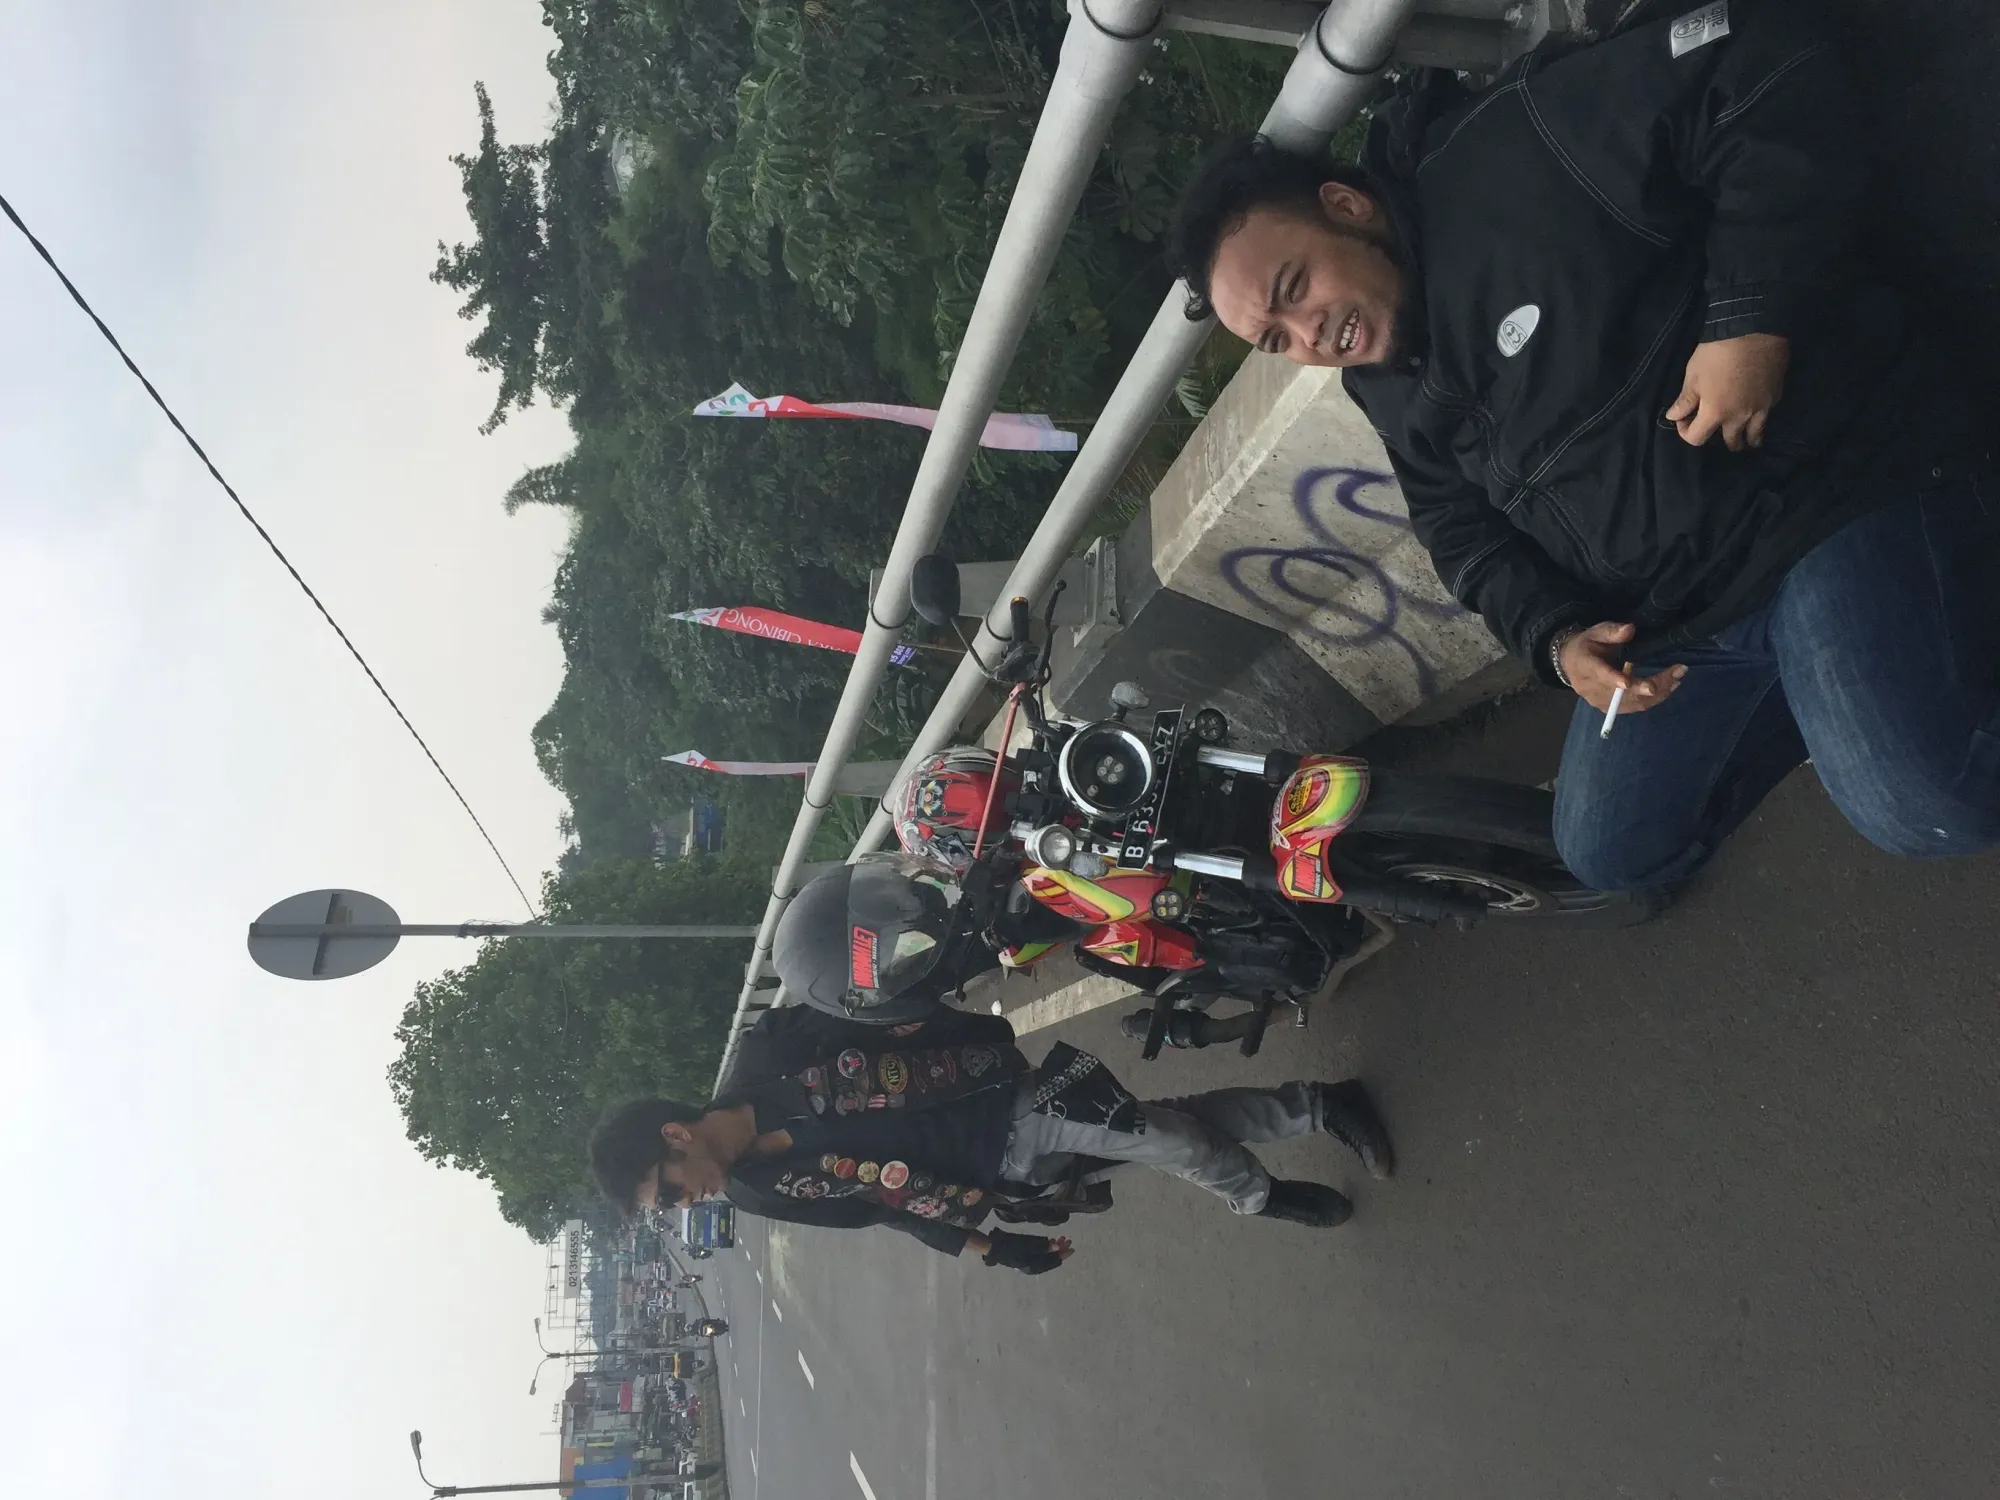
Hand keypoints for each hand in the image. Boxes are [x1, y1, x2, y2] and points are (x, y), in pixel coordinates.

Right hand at [980, 1230, 1072, 1273]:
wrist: (993, 1247)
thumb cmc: (1009, 1246)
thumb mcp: (1027, 1245)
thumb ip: (1042, 1246)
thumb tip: (1058, 1247)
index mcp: (1034, 1267)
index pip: (1053, 1262)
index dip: (1063, 1255)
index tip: (1072, 1248)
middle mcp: (1034, 1267)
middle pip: (1051, 1259)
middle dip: (1061, 1250)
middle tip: (1068, 1240)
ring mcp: (1030, 1263)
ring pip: (1047, 1256)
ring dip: (1055, 1248)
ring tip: (1061, 1238)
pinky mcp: (1026, 1257)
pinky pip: (1041, 1254)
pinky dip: (1047, 1248)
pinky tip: (1051, 1241)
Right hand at [1557, 622, 1685, 714]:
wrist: (1570, 663)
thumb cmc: (1587, 644)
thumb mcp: (1596, 632)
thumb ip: (1612, 631)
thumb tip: (1630, 629)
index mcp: (1585, 666)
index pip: (1601, 675)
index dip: (1616, 679)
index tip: (1632, 682)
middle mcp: (1591, 688)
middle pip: (1623, 693)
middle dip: (1653, 685)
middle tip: (1677, 673)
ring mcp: (1599, 701)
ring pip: (1632, 703)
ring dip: (1657, 694)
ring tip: (1677, 680)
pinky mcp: (1608, 708)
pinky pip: (1633, 707)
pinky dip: (1652, 700)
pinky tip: (1667, 689)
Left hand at [1665, 332, 1789, 449]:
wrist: (1755, 328)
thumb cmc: (1717, 351)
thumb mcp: (1694, 374)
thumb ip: (1685, 399)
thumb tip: (1674, 416)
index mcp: (1716, 413)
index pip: (1697, 439)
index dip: (1686, 432)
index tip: (1684, 419)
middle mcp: (1740, 417)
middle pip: (1731, 442)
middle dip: (1719, 440)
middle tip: (1715, 427)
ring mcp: (1762, 408)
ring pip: (1755, 435)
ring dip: (1747, 437)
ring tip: (1742, 434)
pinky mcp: (1776, 396)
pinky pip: (1767, 415)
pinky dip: (1759, 417)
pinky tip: (1755, 409)